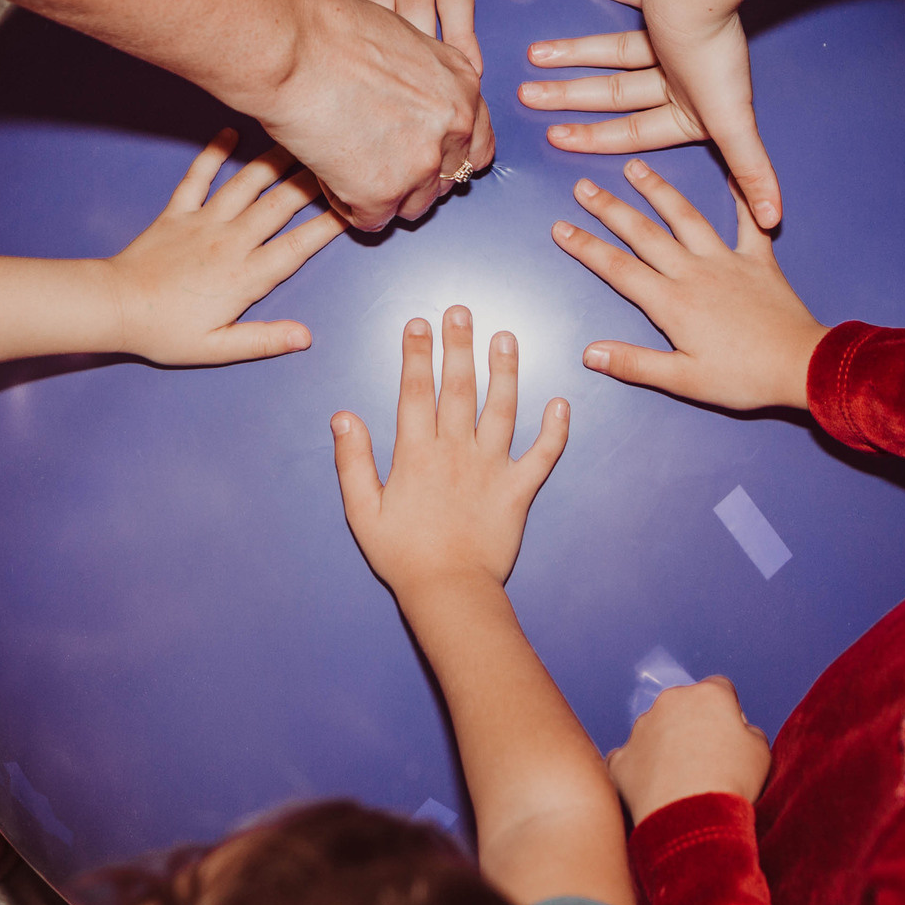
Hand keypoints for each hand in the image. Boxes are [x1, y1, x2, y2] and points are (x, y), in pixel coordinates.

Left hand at [105, 129, 345, 363]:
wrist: (115, 307)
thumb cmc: (166, 331)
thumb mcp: (218, 347)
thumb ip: (264, 340)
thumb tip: (306, 336)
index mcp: (245, 276)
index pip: (297, 247)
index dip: (328, 226)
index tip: (354, 208)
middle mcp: (230, 241)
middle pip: (279, 205)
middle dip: (312, 181)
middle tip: (336, 158)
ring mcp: (203, 221)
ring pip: (246, 183)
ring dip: (275, 160)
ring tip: (298, 138)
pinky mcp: (177, 212)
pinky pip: (198, 176)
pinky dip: (213, 152)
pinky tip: (230, 131)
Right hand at [253, 0, 494, 230]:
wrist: (291, 48)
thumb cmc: (331, 33)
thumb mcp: (404, 42)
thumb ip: (424, 82)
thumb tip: (416, 106)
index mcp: (463, 87)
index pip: (477, 146)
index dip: (446, 156)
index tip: (420, 156)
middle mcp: (454, 127)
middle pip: (445, 181)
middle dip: (412, 176)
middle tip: (373, 158)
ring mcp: (422, 163)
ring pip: (412, 207)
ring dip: (381, 194)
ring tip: (345, 161)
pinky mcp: (383, 192)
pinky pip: (370, 220)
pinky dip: (346, 203)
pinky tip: (327, 172)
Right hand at [332, 307, 568, 596]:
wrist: (449, 592)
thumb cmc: (402, 555)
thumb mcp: (363, 511)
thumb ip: (352, 461)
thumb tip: (342, 416)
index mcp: (416, 453)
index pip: (416, 391)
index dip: (416, 354)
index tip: (418, 324)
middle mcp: (456, 451)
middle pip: (459, 388)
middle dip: (459, 346)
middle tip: (461, 311)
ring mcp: (492, 468)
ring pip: (502, 409)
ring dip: (505, 371)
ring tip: (506, 337)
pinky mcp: (519, 490)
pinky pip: (543, 455)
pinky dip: (555, 430)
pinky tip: (562, 403)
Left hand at [519, 0, 782, 228]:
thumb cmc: (716, 58)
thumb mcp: (733, 124)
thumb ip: (750, 170)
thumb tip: (774, 219)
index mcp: (691, 107)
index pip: (632, 131)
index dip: (594, 138)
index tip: (554, 138)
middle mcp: (679, 75)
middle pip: (614, 92)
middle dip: (570, 96)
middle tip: (527, 96)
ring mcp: (670, 37)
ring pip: (613, 50)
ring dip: (575, 52)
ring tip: (534, 55)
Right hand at [552, 159, 824, 410]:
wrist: (801, 365)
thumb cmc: (742, 378)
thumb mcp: (683, 380)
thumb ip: (635, 364)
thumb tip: (589, 353)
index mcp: (671, 302)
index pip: (618, 269)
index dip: (586, 247)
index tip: (561, 227)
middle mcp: (693, 272)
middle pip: (643, 234)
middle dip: (610, 209)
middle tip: (583, 186)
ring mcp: (727, 261)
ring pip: (685, 218)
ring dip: (658, 191)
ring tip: (636, 168)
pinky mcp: (758, 260)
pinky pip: (748, 223)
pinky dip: (742, 198)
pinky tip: (733, 176)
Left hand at [608, 677, 771, 819]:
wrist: (694, 820)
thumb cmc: (732, 784)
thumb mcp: (761, 752)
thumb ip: (749, 732)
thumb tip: (740, 732)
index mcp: (708, 695)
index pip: (720, 689)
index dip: (727, 712)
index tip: (730, 735)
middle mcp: (670, 702)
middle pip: (682, 707)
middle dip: (692, 726)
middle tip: (706, 761)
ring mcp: (641, 728)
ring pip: (653, 730)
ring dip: (664, 747)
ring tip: (682, 782)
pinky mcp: (621, 757)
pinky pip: (630, 760)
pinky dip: (640, 772)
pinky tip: (655, 791)